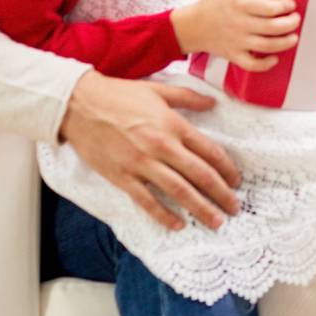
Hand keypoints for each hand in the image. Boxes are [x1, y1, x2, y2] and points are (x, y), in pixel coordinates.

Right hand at [59, 71, 242, 230]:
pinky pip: (146, 201)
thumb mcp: (159, 90)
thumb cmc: (119, 95)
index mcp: (174, 125)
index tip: (237, 181)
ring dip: (200, 209)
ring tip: (216, 222)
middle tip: (234, 208)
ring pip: (179, 191)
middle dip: (221, 194)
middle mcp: (162, 146)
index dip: (227, 169)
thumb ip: (188, 98)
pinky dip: (163, 215)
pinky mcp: (122, 177)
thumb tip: (213, 103)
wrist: (78, 105)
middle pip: (200, 175)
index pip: (210, 151)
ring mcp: (141, 164)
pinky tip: (177, 225)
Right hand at [171, 0, 300, 72]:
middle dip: (290, 24)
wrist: (192, 26)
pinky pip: (251, 65)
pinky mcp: (234, 55)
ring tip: (293, 37)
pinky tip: (275, 58)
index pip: (270, 7)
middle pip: (273, 28)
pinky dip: (265, 65)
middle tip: (295, 19)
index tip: (290, 4)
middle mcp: (240, 24)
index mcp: (240, 4)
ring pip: (266, 46)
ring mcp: (237, 42)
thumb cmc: (213, 2)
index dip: (285, 6)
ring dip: (285, 43)